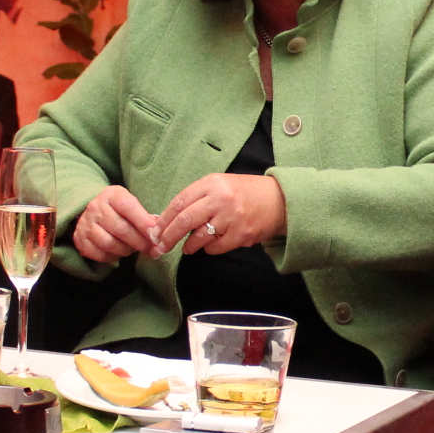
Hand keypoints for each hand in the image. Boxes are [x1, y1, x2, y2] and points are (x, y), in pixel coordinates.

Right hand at [73, 185, 161, 262]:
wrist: (91, 212)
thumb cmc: (118, 210)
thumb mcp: (131, 205)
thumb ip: (145, 218)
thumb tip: (159, 233)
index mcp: (112, 195)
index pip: (129, 207)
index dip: (144, 223)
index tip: (156, 235)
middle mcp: (96, 207)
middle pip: (121, 229)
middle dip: (139, 242)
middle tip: (150, 248)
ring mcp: (86, 224)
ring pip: (110, 243)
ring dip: (126, 250)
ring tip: (133, 248)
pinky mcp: (80, 240)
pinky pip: (100, 254)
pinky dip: (113, 257)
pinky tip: (118, 252)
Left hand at [155, 173, 286, 254]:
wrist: (279, 200)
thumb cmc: (245, 193)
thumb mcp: (220, 185)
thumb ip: (197, 198)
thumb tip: (168, 220)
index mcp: (213, 183)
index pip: (180, 202)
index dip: (164, 219)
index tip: (154, 230)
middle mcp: (221, 199)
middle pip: (185, 220)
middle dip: (168, 236)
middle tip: (159, 247)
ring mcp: (232, 217)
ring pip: (199, 237)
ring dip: (189, 245)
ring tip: (187, 247)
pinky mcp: (241, 235)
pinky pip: (215, 248)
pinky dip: (208, 249)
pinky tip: (212, 244)